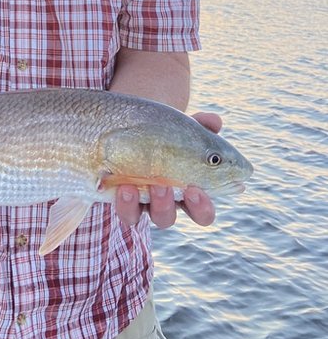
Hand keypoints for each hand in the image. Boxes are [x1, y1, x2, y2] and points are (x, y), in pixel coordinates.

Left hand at [114, 111, 221, 228]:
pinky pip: (126, 212)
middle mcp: (165, 203)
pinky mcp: (123, 201)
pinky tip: (123, 186)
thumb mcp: (181, 127)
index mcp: (186, 191)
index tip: (196, 190)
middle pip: (173, 218)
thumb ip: (200, 124)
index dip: (203, 207)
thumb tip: (215, 121)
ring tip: (150, 183)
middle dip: (172, 207)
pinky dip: (126, 202)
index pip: (202, 211)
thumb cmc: (163, 133)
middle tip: (177, 188)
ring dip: (157, 203)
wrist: (127, 128)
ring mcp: (142, 203)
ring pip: (149, 217)